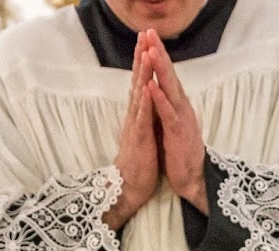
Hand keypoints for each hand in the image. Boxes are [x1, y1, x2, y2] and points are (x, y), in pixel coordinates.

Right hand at [106, 32, 160, 228]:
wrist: (130, 187)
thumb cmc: (139, 161)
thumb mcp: (144, 132)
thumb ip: (144, 115)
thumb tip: (148, 100)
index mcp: (138, 113)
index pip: (140, 82)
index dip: (143, 61)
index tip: (147, 41)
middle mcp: (134, 115)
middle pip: (137, 81)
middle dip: (141, 58)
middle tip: (143, 35)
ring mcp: (135, 126)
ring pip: (138, 95)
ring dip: (142, 74)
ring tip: (146, 53)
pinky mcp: (139, 139)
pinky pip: (142, 117)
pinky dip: (145, 102)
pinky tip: (147, 88)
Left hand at [141, 29, 208, 211]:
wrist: (192, 180)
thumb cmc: (179, 154)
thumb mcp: (171, 124)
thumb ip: (166, 107)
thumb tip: (160, 91)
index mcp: (178, 106)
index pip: (167, 76)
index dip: (159, 57)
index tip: (149, 37)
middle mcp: (182, 108)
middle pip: (170, 76)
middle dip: (160, 54)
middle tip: (150, 33)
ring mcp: (181, 120)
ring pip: (170, 90)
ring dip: (160, 71)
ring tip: (151, 51)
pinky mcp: (178, 135)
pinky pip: (168, 114)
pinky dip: (160, 100)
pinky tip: (152, 87)